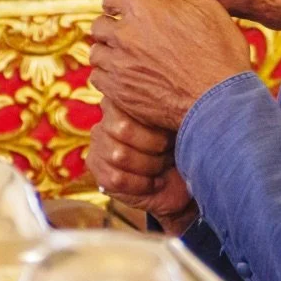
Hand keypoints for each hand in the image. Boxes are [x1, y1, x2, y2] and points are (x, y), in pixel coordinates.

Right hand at [86, 96, 197, 234]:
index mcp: (129, 98)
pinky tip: (155, 182)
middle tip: (171, 152)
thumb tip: (173, 97)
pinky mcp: (96, 168)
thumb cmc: (183, 146)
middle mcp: (108, 116)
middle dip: (155, 145)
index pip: (134, 105)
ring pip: (120, 155)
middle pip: (124, 129)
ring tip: (164, 166)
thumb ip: (170, 109)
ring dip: (150, 165)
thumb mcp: (181, 123)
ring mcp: (99, 142)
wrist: (182, 182)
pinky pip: (116, 178)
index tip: (176, 131)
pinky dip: (142, 184)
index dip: (159, 124)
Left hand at [89, 0, 251, 131]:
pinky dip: (109, 76)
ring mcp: (118, 65)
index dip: (121, 1)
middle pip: (100, 24)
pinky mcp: (118, 92)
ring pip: (97, 52)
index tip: (131, 9)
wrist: (218, 101)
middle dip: (113, 25)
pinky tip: (130, 77)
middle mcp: (123, 34)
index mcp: (142, 7)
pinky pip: (99, 78)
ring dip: (109, 51)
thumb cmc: (217, 50)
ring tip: (131, 57)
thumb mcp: (202, 4)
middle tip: (134, 34)